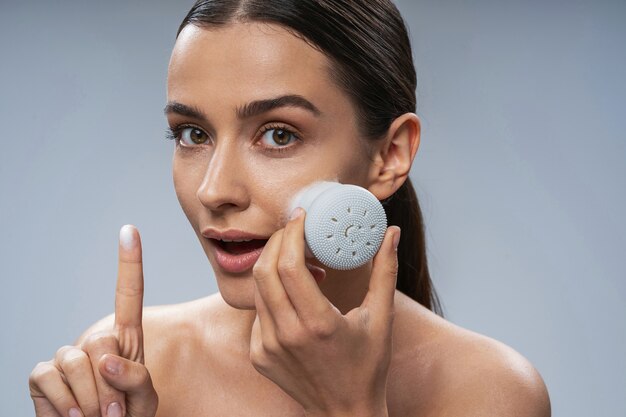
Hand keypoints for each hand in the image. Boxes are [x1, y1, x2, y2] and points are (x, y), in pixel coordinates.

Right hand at [29, 225, 158, 416]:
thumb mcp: (143, 400)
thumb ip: (137, 380)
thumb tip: (106, 361)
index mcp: (126, 342)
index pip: (129, 296)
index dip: (129, 264)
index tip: (129, 230)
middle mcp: (95, 343)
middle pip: (102, 342)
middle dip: (110, 385)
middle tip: (114, 413)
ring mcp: (67, 357)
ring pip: (75, 362)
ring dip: (89, 399)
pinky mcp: (43, 375)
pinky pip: (49, 378)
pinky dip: (64, 403)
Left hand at [250, 207, 398, 416]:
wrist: (345, 412)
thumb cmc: (368, 366)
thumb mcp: (381, 318)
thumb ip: (385, 271)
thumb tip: (392, 233)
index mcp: (318, 323)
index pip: (289, 265)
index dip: (291, 234)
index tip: (300, 217)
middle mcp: (287, 335)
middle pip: (264, 271)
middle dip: (277, 241)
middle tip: (293, 227)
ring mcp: (268, 347)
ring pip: (258, 289)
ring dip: (273, 264)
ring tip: (296, 256)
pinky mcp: (259, 355)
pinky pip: (258, 311)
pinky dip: (271, 292)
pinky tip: (292, 291)